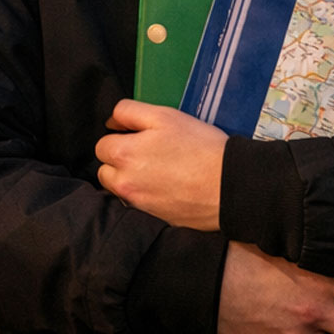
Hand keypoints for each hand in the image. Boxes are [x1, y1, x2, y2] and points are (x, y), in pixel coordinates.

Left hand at [94, 99, 226, 230]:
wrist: (231, 185)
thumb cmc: (200, 146)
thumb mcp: (164, 116)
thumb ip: (129, 113)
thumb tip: (111, 123)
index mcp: (123, 155)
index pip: (102, 145)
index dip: (120, 137)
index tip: (139, 137)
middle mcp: (124, 184)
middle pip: (106, 171)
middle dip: (119, 162)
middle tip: (148, 154)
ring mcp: (138, 205)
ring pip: (120, 190)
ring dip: (130, 181)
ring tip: (158, 172)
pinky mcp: (155, 220)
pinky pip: (139, 206)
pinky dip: (146, 198)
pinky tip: (167, 189)